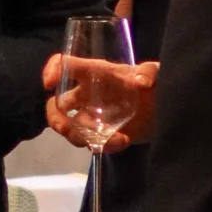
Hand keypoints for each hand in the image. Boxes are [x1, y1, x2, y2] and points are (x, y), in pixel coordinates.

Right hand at [41, 51, 156, 148]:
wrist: (162, 108)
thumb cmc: (152, 82)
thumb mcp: (154, 73)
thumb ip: (150, 72)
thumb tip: (142, 81)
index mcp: (94, 73)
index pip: (65, 65)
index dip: (53, 70)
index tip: (49, 83)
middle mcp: (87, 93)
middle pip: (56, 104)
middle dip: (56, 118)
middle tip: (66, 128)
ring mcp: (91, 116)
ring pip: (70, 128)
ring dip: (83, 136)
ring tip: (112, 138)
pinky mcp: (100, 134)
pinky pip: (91, 143)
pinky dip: (104, 145)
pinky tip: (123, 141)